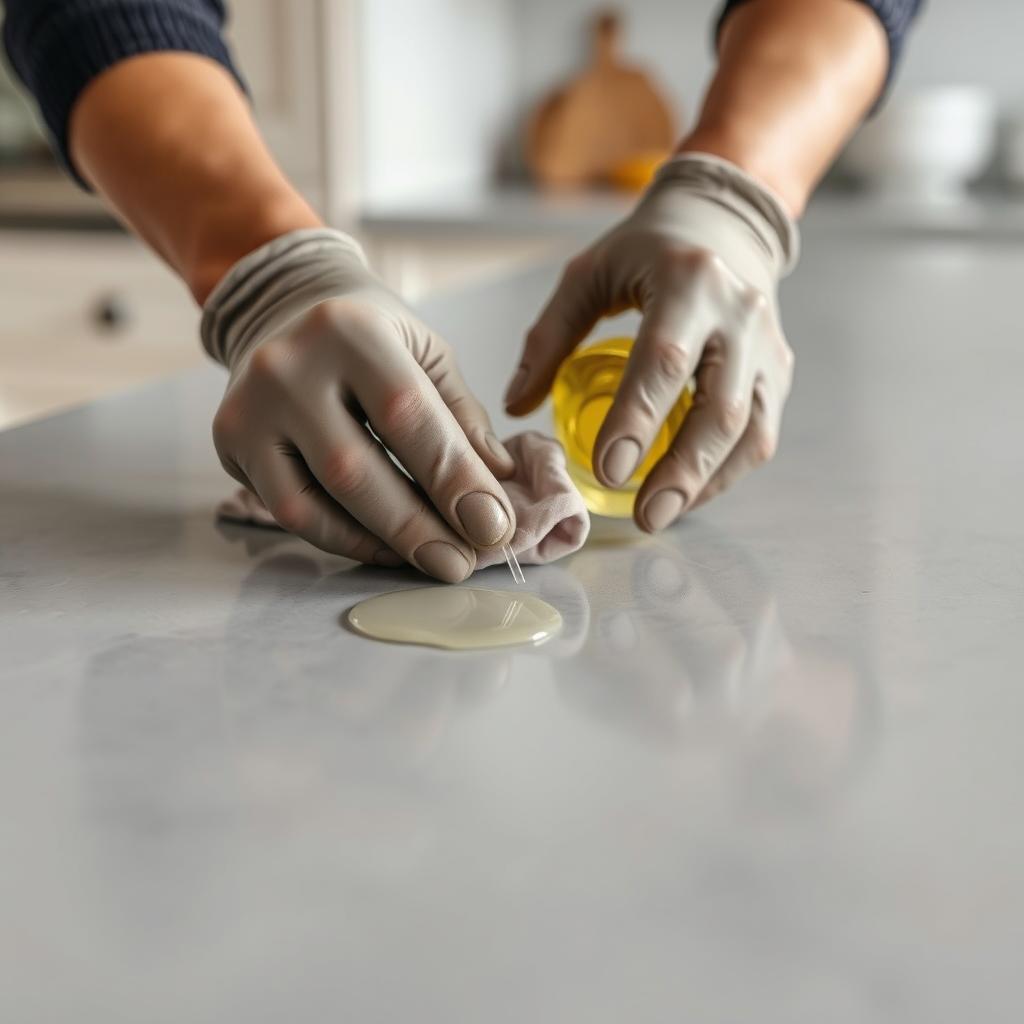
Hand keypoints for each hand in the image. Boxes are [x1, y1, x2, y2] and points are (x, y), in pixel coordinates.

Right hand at [203, 229, 516, 582]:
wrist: (285, 308)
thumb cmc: (370, 335)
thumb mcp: (427, 353)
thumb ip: (462, 417)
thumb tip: (497, 487)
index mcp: (350, 330)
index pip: (408, 416)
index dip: (454, 480)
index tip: (494, 528)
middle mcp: (287, 367)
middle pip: (355, 470)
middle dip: (418, 527)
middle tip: (463, 563)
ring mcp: (249, 408)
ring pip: (314, 501)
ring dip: (381, 542)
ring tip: (432, 560)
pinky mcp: (230, 442)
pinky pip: (289, 511)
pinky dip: (342, 538)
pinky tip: (385, 546)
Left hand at [504, 154, 798, 531]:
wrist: (724, 223)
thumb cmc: (646, 250)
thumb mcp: (588, 275)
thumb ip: (549, 337)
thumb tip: (517, 406)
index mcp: (689, 281)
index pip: (665, 360)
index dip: (637, 419)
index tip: (607, 470)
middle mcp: (739, 314)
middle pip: (719, 408)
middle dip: (680, 470)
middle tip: (642, 515)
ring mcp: (766, 346)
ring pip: (749, 429)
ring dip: (706, 482)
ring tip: (661, 515)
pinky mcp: (777, 371)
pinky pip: (759, 433)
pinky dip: (724, 472)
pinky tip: (687, 494)